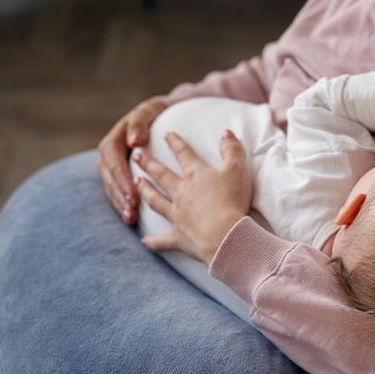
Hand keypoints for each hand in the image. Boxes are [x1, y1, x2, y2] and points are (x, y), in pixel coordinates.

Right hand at [97, 96, 168, 224]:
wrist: (161, 116)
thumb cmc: (156, 113)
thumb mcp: (148, 111)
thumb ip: (139, 123)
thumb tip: (134, 141)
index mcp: (114, 139)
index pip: (112, 159)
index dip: (121, 177)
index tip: (133, 192)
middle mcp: (109, 154)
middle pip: (110, 177)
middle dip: (120, 195)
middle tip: (132, 210)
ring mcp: (112, 166)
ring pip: (112, 187)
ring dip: (120, 204)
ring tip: (131, 218)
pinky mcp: (119, 176)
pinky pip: (118, 192)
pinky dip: (123, 205)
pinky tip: (132, 218)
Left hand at [133, 130, 251, 263]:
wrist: (224, 235)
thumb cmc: (232, 201)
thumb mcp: (238, 170)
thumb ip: (232, 150)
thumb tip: (226, 132)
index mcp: (196, 175)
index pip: (183, 154)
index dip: (175, 142)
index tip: (166, 134)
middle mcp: (181, 193)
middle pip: (162, 175)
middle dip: (149, 164)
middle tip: (136, 156)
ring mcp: (177, 215)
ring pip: (156, 201)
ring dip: (145, 191)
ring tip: (137, 183)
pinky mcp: (179, 237)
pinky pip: (163, 240)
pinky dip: (153, 241)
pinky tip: (144, 240)